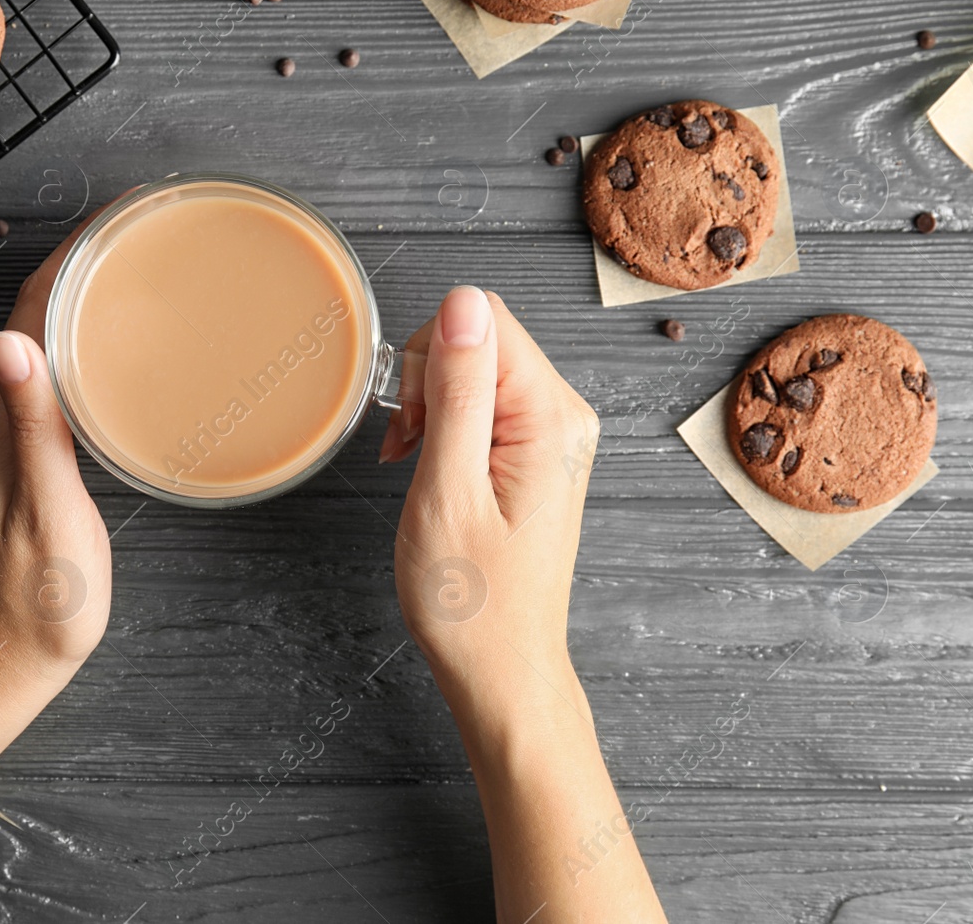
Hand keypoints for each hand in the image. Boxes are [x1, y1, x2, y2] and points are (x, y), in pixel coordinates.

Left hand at [0, 215, 114, 684]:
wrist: (5, 657)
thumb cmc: (36, 595)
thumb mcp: (45, 510)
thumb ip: (30, 426)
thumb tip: (7, 336)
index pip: (31, 306)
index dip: (73, 252)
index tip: (122, 215)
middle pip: (38, 311)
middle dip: (87, 261)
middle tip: (149, 229)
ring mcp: (6, 432)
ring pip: (46, 340)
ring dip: (86, 298)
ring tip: (142, 270)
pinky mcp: (25, 454)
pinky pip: (53, 376)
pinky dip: (87, 344)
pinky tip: (122, 348)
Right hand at [383, 286, 600, 717]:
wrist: (502, 670)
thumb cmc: (473, 602)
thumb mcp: (448, 490)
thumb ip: (459, 391)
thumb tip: (462, 302)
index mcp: (550, 417)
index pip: (482, 318)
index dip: (429, 357)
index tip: (413, 423)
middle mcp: (563, 416)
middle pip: (480, 336)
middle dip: (427, 381)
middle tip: (409, 449)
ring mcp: (553, 435)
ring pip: (476, 368)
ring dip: (431, 406)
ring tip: (416, 464)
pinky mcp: (536, 453)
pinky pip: (484, 403)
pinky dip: (444, 426)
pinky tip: (429, 466)